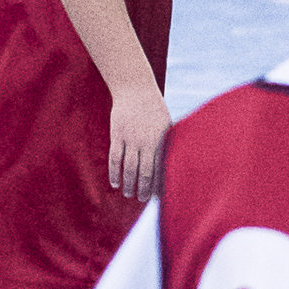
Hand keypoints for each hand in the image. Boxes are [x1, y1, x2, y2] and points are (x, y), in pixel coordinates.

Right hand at [109, 85, 171, 202]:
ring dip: (129, 184)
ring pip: (129, 168)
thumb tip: (174, 161)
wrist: (135, 88)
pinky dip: (114, 172)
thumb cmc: (154, 108)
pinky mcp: (117, 135)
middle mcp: (146, 141)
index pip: (161, 168)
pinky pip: (115, 158)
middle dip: (144, 188)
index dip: (159, 183)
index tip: (159, 196)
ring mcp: (131, 138)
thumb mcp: (166, 123)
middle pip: (145, 171)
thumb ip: (168, 141)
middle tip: (143, 199)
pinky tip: (115, 183)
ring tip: (129, 194)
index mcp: (161, 139)